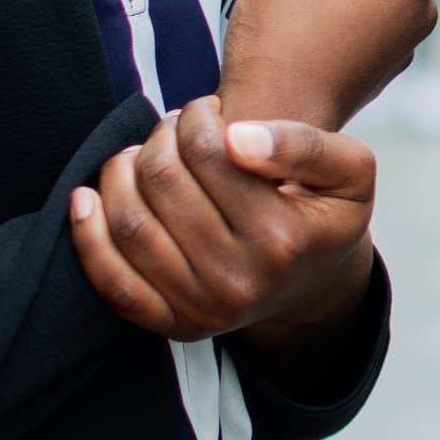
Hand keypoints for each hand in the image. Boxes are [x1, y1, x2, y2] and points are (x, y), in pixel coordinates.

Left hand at [69, 98, 378, 350]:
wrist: (316, 283)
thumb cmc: (324, 214)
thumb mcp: (351, 170)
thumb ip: (304, 144)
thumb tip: (236, 139)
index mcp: (283, 239)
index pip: (208, 151)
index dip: (197, 117)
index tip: (207, 112)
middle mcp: (240, 282)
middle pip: (163, 180)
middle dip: (159, 139)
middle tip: (173, 132)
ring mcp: (203, 309)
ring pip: (131, 221)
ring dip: (121, 172)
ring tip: (143, 158)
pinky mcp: (174, 326)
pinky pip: (113, 280)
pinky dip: (89, 234)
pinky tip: (88, 198)